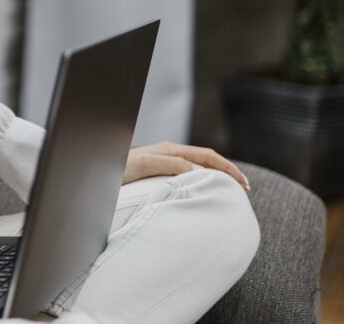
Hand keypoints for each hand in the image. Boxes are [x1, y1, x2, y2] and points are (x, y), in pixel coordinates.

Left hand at [123, 141, 249, 190]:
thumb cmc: (119, 169)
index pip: (207, 156)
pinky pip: (187, 175)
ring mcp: (165, 163)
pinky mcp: (159, 173)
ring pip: (198, 168)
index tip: (243, 183)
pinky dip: (201, 182)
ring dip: (215, 177)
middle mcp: (170, 154)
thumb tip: (198, 169)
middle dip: (227, 172)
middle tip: (244, 189)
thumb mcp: (144, 165)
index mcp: (171, 150)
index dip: (227, 168)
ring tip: (229, 191)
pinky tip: (203, 192)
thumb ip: (170, 164)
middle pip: (206, 161)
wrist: (99, 173)